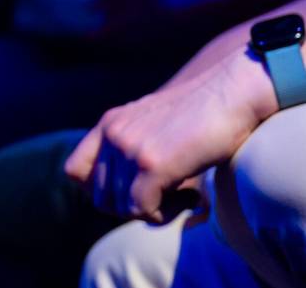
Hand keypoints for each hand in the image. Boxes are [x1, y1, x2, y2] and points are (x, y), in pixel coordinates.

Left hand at [65, 51, 278, 222]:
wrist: (232, 92)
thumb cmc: (203, 115)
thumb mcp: (155, 126)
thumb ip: (135, 149)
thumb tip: (132, 200)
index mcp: (109, 124)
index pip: (74, 171)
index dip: (99, 191)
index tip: (133, 192)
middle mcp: (112, 134)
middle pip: (99, 197)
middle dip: (130, 208)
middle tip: (165, 198)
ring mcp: (129, 147)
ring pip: (120, 207)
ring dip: (151, 211)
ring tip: (182, 195)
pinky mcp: (152, 163)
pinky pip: (142, 208)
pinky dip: (163, 214)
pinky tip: (189, 197)